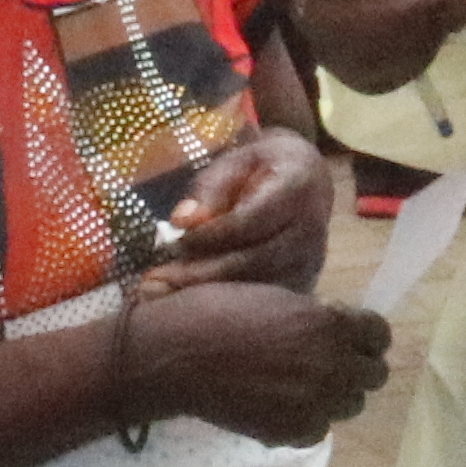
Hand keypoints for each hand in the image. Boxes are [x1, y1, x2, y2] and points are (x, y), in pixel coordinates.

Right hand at [119, 280, 389, 447]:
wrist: (174, 355)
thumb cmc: (217, 312)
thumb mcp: (276, 298)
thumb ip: (316, 317)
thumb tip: (336, 330)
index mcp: (330, 324)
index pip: (379, 334)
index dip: (365, 334)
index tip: (350, 336)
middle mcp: (332, 366)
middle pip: (375, 374)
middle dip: (356, 365)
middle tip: (328, 361)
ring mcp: (314, 403)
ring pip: (351, 404)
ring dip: (335, 393)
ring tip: (303, 384)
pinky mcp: (293, 432)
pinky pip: (319, 428)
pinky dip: (306, 419)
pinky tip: (280, 404)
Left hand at [142, 123, 339, 295]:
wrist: (307, 178)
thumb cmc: (261, 167)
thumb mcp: (234, 162)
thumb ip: (209, 190)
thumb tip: (182, 221)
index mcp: (297, 187)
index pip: (250, 220)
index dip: (210, 234)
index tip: (175, 239)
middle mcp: (310, 228)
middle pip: (253, 261)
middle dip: (201, 274)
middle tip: (154, 281)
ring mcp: (310, 260)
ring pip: (257, 287)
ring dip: (208, 295)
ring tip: (164, 294)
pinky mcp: (303, 282)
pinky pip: (262, 300)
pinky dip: (224, 304)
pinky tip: (189, 304)